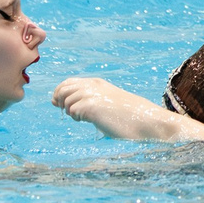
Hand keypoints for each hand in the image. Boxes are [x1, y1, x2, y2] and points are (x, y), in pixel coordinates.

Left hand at [52, 75, 179, 140]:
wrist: (145, 120)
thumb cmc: (128, 115)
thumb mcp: (107, 102)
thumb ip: (88, 99)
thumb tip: (62, 103)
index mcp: (97, 83)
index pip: (68, 82)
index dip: (59, 92)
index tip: (58, 104)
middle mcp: (93, 85)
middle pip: (62, 89)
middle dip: (60, 101)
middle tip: (69, 112)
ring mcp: (91, 95)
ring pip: (66, 100)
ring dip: (70, 111)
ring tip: (83, 117)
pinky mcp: (91, 106)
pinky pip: (72, 111)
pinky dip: (77, 117)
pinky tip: (89, 120)